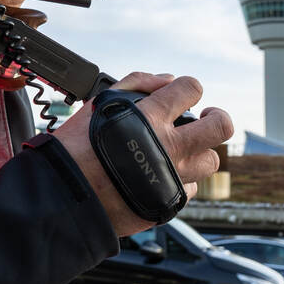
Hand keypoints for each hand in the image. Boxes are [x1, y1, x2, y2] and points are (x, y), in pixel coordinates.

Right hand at [52, 73, 233, 236]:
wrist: (63, 198)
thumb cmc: (73, 151)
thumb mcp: (98, 104)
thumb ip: (136, 84)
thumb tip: (167, 81)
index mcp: (151, 117)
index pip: (192, 89)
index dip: (189, 89)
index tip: (183, 96)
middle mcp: (169, 146)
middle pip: (220, 127)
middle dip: (218, 118)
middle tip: (205, 119)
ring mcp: (172, 177)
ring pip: (211, 161)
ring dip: (199, 152)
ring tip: (182, 151)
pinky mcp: (169, 203)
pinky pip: (190, 189)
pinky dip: (181, 181)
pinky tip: (163, 176)